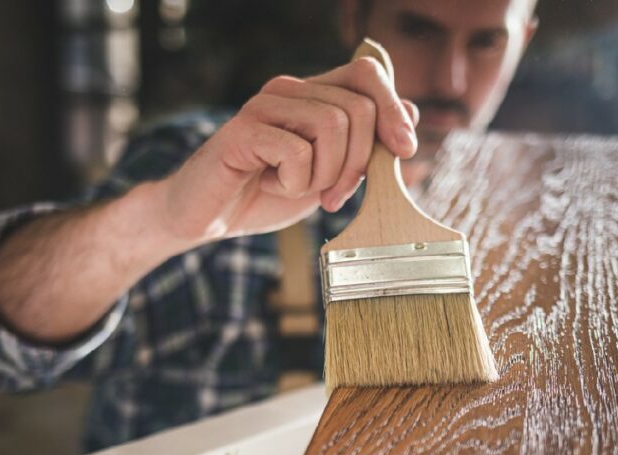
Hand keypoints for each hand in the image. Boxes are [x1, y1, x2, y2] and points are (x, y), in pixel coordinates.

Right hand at [157, 57, 419, 243]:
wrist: (208, 217)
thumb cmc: (266, 193)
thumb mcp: (328, 173)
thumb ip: (363, 145)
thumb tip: (410, 116)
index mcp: (312, 94)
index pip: (367, 74)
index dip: (394, 108)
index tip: (405, 149)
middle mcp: (289, 90)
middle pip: (357, 108)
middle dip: (358, 163)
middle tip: (335, 197)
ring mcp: (264, 106)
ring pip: (332, 127)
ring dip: (325, 175)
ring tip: (298, 189)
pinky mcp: (243, 131)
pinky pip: (297, 153)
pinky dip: (294, 184)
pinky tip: (272, 185)